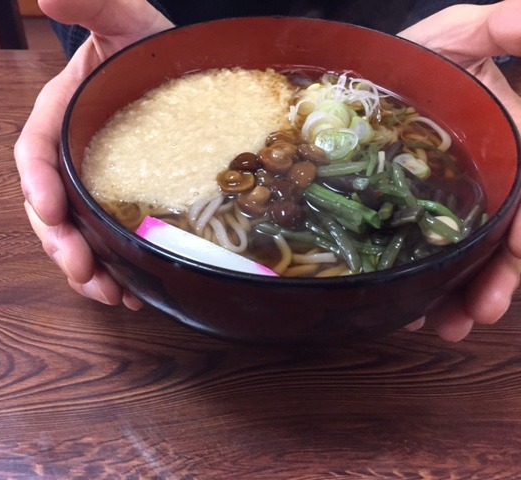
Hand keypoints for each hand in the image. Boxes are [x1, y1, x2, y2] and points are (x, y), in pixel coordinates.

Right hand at [14, 0, 171, 308]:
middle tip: (82, 270)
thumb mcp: (123, 18)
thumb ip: (92, 4)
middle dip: (61, 243)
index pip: (35, 153)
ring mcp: (99, 185)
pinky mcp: (125, 203)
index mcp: (61, 117)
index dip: (37, 183)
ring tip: (113, 295)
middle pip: (51, 208)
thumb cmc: (148, 44)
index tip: (50, 208)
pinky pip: (110, 241)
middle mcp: (73, 158)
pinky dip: (117, 269)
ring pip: (79, 234)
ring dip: (89, 270)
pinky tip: (134, 291)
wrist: (181, 69)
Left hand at [399, 0, 520, 340]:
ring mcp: (444, 203)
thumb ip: (494, 30)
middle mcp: (481, 183)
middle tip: (476, 317)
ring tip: (439, 325)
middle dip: (492, 283)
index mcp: (504, 150)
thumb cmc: (422, 57)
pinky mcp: (407, 213)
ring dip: (457, 296)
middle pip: (498, 241)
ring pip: (462, 257)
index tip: (515, 264)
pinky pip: (421, 254)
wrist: (377, 78)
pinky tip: (410, 306)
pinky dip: (422, 282)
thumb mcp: (458, 36)